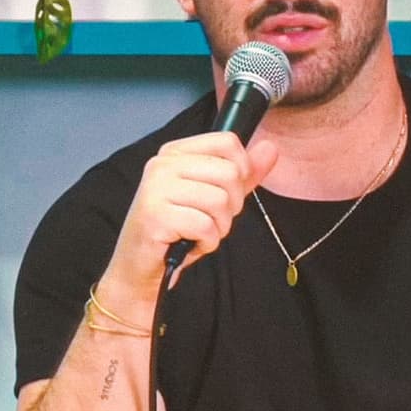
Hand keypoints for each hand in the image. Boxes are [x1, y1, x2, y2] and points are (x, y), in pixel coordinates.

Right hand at [102, 132, 278, 296]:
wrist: (141, 268)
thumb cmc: (176, 232)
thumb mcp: (214, 198)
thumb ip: (243, 173)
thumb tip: (270, 148)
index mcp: (175, 152)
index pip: (228, 142)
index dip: (240, 172)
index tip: (225, 193)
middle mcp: (162, 164)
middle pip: (230, 173)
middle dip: (231, 206)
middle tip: (209, 220)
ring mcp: (156, 188)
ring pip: (220, 201)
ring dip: (218, 227)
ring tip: (198, 233)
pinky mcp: (155, 215)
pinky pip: (206, 226)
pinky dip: (206, 243)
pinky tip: (189, 244)